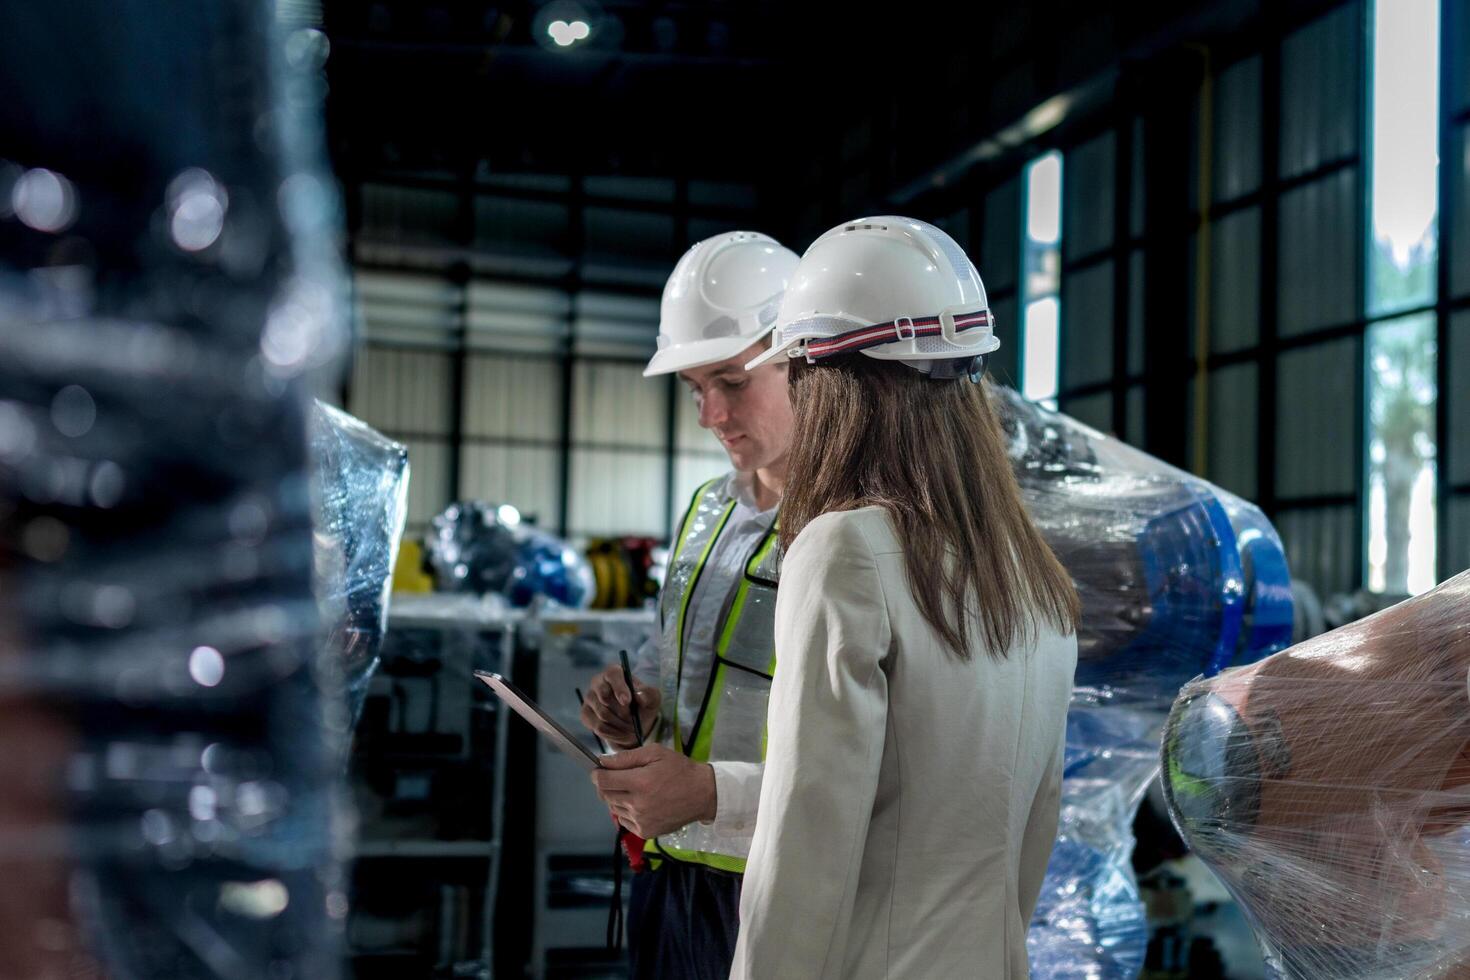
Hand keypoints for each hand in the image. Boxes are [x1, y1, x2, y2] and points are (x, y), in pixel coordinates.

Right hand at [579, 664, 660, 749]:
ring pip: (602, 713)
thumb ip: (648, 694)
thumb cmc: (643, 705)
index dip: (619, 687)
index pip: (612, 674)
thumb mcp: (652, 698)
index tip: (627, 701)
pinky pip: (598, 726)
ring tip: (630, 728)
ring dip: (620, 724)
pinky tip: (620, 733)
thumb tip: (638, 695)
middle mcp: (598, 682)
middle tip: (633, 719)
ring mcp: (589, 698)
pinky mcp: (586, 714)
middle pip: (604, 695)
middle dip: (621, 711)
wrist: (634, 723)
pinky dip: (613, 733)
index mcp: (614, 673)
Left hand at [590, 743, 716, 838]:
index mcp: (640, 783)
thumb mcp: (655, 753)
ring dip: (617, 798)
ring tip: (635, 790)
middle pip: (605, 795)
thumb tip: (602, 761)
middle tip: (620, 778)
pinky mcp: (645, 832)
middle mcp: (638, 805)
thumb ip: (626, 757)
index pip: (603, 781)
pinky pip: (624, 821)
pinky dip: (626, 812)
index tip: (599, 770)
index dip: (597, 774)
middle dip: (607, 785)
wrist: (702, 795)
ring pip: (614, 808)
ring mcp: (641, 821)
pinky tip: (641, 803)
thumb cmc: (679, 770)